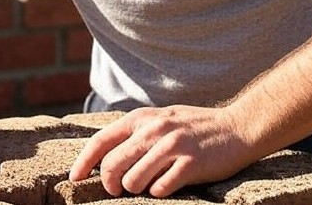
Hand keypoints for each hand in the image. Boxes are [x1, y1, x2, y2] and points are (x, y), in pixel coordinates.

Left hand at [68, 104, 254, 197]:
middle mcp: (154, 130)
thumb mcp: (162, 119)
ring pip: (134, 180)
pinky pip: (161, 188)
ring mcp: (172, 146)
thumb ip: (137, 132)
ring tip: (148, 186)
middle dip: (110, 184)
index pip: (101, 141)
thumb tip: (106, 155)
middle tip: (119, 190)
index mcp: (142, 119)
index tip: (74, 179)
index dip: (83, 162)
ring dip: (136, 190)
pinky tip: (168, 186)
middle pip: (112, 165)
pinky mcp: (191, 164)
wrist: (238, 127)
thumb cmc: (196, 127)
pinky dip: (159, 192)